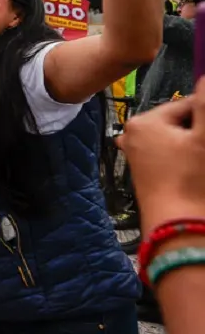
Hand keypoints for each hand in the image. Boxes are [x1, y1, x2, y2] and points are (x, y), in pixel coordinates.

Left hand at [116, 79, 204, 231]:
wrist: (178, 229)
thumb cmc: (191, 183)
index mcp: (144, 122)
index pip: (190, 104)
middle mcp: (134, 135)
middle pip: (184, 122)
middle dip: (201, 133)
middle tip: (202, 154)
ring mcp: (139, 155)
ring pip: (180, 140)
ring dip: (197, 147)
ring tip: (198, 165)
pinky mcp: (147, 173)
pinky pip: (173, 156)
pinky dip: (188, 159)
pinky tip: (195, 172)